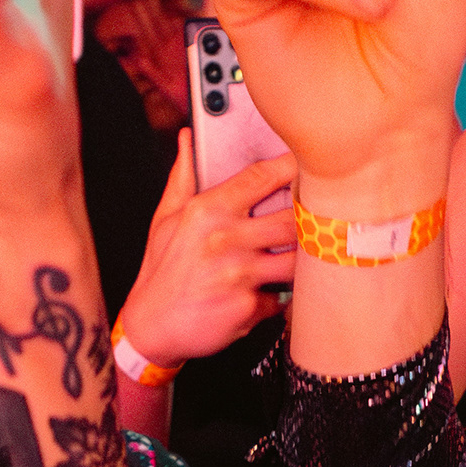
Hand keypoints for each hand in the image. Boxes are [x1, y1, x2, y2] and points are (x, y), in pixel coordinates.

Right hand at [120, 132, 298, 367]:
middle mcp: (225, 239)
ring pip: (296, 259)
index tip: (307, 165)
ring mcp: (239, 274)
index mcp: (208, 210)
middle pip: (292, 218)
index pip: (262, 177)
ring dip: (299, 260)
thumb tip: (187, 140)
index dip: (292, 168)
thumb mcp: (166, 219)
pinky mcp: (248, 307)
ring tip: (292, 258)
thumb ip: (183, 177)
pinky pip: (282, 297)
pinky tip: (265, 293)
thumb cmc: (162, 271)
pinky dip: (279, 296)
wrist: (151, 327)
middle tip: (313, 220)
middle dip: (306, 220)